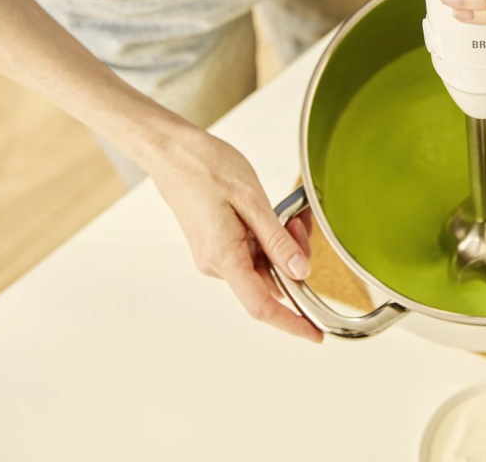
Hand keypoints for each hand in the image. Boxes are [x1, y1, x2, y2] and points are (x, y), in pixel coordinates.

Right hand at [144, 123, 321, 342]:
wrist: (171, 152)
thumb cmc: (206, 168)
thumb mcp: (251, 200)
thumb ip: (277, 241)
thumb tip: (301, 272)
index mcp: (224, 257)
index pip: (261, 305)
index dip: (291, 323)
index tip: (314, 334)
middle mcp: (217, 264)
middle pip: (269, 282)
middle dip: (295, 261)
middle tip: (302, 225)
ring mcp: (215, 256)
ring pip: (263, 266)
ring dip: (283, 247)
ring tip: (291, 213)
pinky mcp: (217, 245)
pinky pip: (252, 253)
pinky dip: (270, 240)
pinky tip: (277, 217)